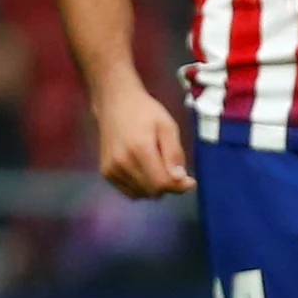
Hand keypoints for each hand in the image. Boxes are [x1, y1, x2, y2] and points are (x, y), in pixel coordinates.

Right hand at [92, 82, 194, 199]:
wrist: (114, 102)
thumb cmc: (145, 111)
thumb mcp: (167, 126)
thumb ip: (174, 153)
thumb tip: (180, 179)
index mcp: (139, 149)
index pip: (162, 183)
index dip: (179, 186)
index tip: (190, 181)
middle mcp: (122, 163)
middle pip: (153, 192)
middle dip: (168, 186)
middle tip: (174, 171)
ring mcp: (111, 170)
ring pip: (141, 194)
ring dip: (155, 188)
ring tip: (157, 167)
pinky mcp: (106, 173)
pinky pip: (129, 192)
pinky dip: (141, 187)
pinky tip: (145, 172)